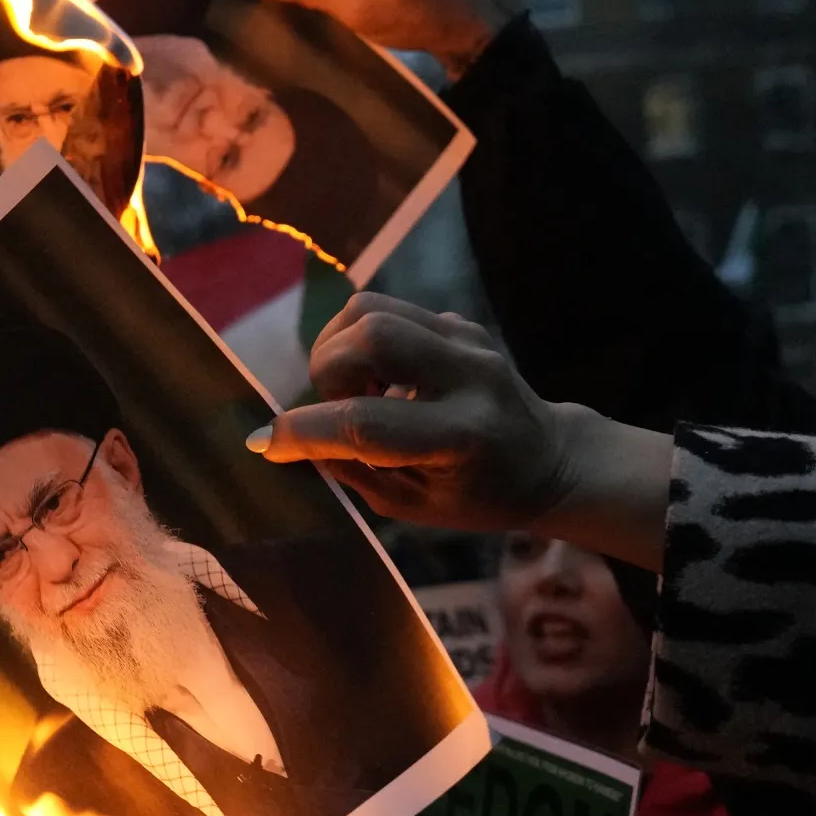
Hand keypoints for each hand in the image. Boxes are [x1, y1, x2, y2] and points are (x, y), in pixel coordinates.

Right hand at [245, 294, 675, 570]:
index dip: (304, 432)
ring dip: (338, 349)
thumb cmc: (478, 496)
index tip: (266, 445)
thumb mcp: (414, 507)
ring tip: (352, 390)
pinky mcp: (460, 321)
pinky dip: (359, 340)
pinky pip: (386, 309)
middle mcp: (470, 377)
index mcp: (463, 437)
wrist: (550, 458)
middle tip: (336, 408)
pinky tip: (375, 377)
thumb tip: (286, 438)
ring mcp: (468, 339)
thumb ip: (352, 470)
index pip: (367, 423)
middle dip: (328, 372)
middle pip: (371, 337)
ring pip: (371, 309)